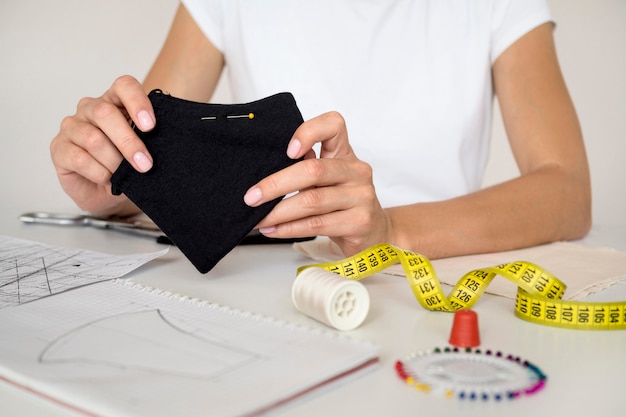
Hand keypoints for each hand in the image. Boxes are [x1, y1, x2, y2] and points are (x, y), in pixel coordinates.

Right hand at [50, 75, 154, 215]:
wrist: (107, 194)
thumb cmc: (127, 167)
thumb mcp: (144, 151)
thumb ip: (151, 140)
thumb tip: (165, 143)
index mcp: (115, 102)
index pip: (124, 86)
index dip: (137, 102)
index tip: (151, 126)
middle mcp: (91, 109)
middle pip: (105, 113)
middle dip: (129, 142)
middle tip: (145, 164)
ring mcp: (72, 127)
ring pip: (93, 139)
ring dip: (114, 162)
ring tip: (123, 175)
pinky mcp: (59, 148)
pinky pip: (79, 158)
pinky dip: (98, 172)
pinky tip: (107, 179)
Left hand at [243, 111, 391, 255]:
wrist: (375, 234)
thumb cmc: (344, 205)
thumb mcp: (328, 182)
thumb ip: (306, 169)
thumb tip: (264, 171)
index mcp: (345, 154)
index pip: (334, 125)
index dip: (309, 132)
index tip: (288, 150)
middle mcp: (357, 171)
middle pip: (313, 170)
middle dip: (276, 184)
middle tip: (252, 197)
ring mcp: (361, 197)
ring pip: (312, 201)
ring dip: (278, 212)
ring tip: (258, 219)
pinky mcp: (360, 222)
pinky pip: (317, 224)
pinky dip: (290, 228)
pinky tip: (274, 230)